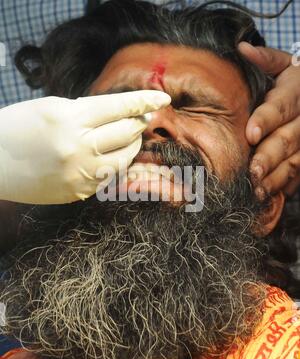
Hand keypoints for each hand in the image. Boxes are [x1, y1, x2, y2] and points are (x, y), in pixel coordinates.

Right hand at [0, 91, 169, 203]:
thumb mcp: (51, 108)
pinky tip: (111, 156)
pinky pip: (108, 177)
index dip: (144, 101)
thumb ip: (86, 112)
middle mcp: (78, 147)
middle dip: (139, 123)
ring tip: (131, 137)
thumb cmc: (18, 128)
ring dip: (132, 145)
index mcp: (69, 118)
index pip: (119, 107)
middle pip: (126, 133)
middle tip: (142, 118)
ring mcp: (79, 173)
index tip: (162, 98)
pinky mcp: (78, 192)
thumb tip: (120, 116)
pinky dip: (114, 164)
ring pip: (124, 159)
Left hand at [239, 42, 299, 196]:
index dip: (266, 120)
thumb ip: (265, 60)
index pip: (281, 106)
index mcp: (296, 92)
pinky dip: (284, 186)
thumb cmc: (292, 80)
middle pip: (287, 139)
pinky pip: (299, 174)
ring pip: (294, 161)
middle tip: (252, 171)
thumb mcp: (283, 64)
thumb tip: (242, 49)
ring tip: (257, 190)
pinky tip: (270, 196)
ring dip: (275, 178)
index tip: (251, 134)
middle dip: (268, 157)